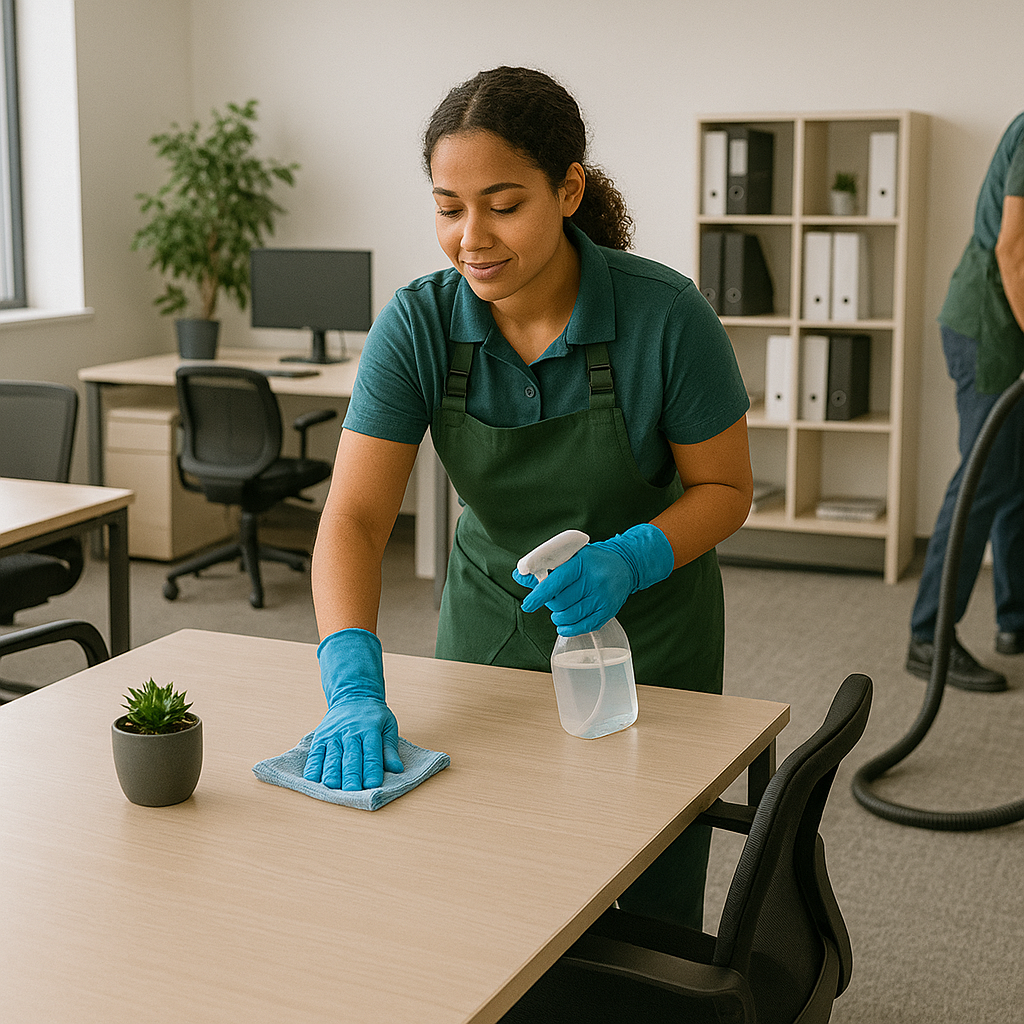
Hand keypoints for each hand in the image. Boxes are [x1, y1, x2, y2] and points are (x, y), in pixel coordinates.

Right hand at [303, 628, 403, 789]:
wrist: (353, 695)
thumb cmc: (373, 715)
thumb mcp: (388, 725)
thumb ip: (390, 749)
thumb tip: (397, 769)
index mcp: (370, 730)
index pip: (372, 754)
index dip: (372, 770)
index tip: (373, 785)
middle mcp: (350, 733)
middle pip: (351, 757)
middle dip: (351, 776)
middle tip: (352, 792)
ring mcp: (334, 735)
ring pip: (332, 757)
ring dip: (332, 773)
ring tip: (332, 787)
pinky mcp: (320, 737)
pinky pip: (315, 753)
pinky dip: (313, 766)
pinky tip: (313, 779)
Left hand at [513, 524, 673, 635]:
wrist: (626, 564)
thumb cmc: (593, 560)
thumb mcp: (571, 557)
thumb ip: (545, 568)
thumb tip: (518, 574)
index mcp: (581, 563)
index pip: (555, 582)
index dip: (538, 595)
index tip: (528, 604)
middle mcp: (594, 580)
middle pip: (561, 602)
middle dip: (551, 604)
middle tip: (553, 599)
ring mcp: (602, 597)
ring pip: (570, 616)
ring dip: (558, 617)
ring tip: (559, 611)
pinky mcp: (608, 610)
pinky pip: (583, 626)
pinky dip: (569, 628)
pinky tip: (564, 624)